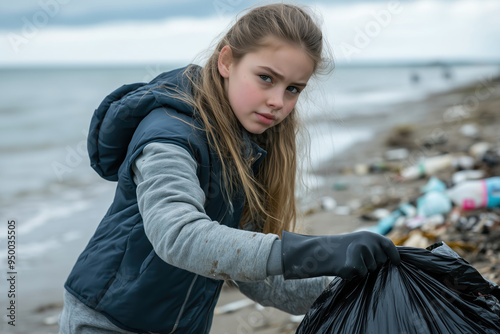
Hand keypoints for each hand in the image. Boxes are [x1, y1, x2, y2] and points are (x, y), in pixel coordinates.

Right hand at [281, 231, 399, 279]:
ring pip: (372, 270)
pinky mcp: (354, 265)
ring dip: (362, 269)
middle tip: (357, 258)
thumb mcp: (362, 243)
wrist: (322, 251)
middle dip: (373, 264)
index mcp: (371, 235)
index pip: (389, 246)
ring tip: (350, 261)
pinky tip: (345, 267)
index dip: (394, 256)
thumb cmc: (344, 250)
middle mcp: (368, 242)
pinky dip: (354, 274)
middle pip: (381, 262)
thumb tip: (395, 261)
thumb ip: (377, 249)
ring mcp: (361, 253)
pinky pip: (361, 275)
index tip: (396, 263)